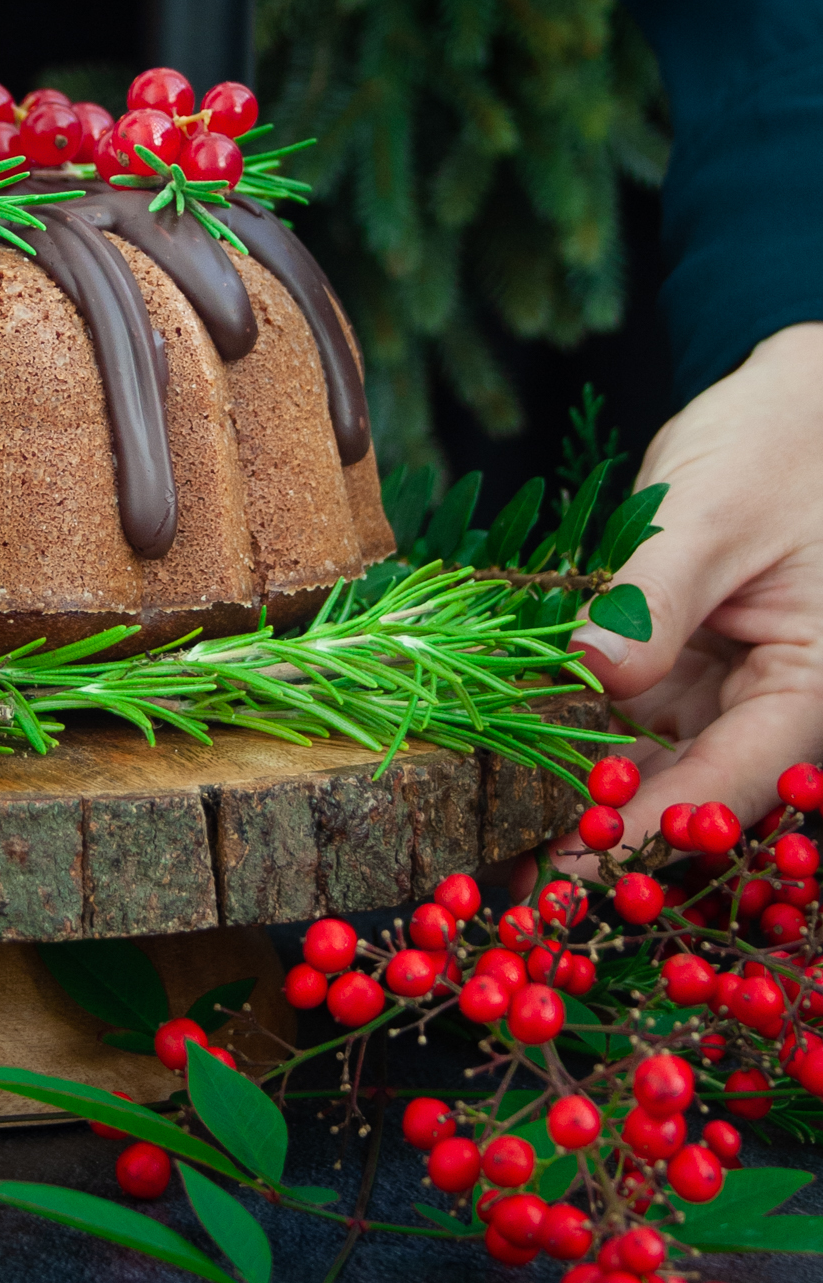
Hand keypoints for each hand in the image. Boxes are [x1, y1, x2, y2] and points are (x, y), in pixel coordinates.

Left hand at [549, 323, 822, 870]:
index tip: (578, 863)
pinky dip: (571, 741)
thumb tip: (598, 670)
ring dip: (578, 803)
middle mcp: (767, 706)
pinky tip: (504, 765)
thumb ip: (657, 596)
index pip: (733, 782)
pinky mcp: (676, 669)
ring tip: (491, 841)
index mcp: (810, 689)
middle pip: (688, 795)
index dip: (655, 831)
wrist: (802, 405)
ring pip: (649, 769)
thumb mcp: (717, 514)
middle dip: (604, 838)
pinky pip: (623, 721)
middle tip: (512, 876)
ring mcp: (718, 691)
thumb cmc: (782, 447)